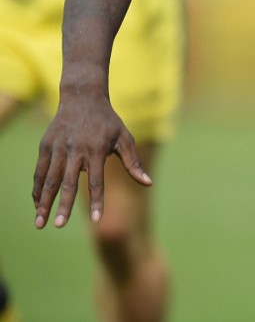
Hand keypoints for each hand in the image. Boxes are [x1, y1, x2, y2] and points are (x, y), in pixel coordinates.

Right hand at [32, 98, 150, 228]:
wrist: (82, 97)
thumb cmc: (108, 121)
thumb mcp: (124, 138)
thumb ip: (133, 163)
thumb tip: (148, 183)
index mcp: (97, 149)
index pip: (97, 181)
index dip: (98, 201)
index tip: (97, 220)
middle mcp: (75, 150)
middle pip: (68, 183)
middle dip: (63, 206)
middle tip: (59, 226)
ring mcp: (58, 147)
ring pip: (49, 179)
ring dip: (44, 202)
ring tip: (40, 222)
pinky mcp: (46, 145)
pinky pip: (40, 171)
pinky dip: (37, 189)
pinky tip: (37, 204)